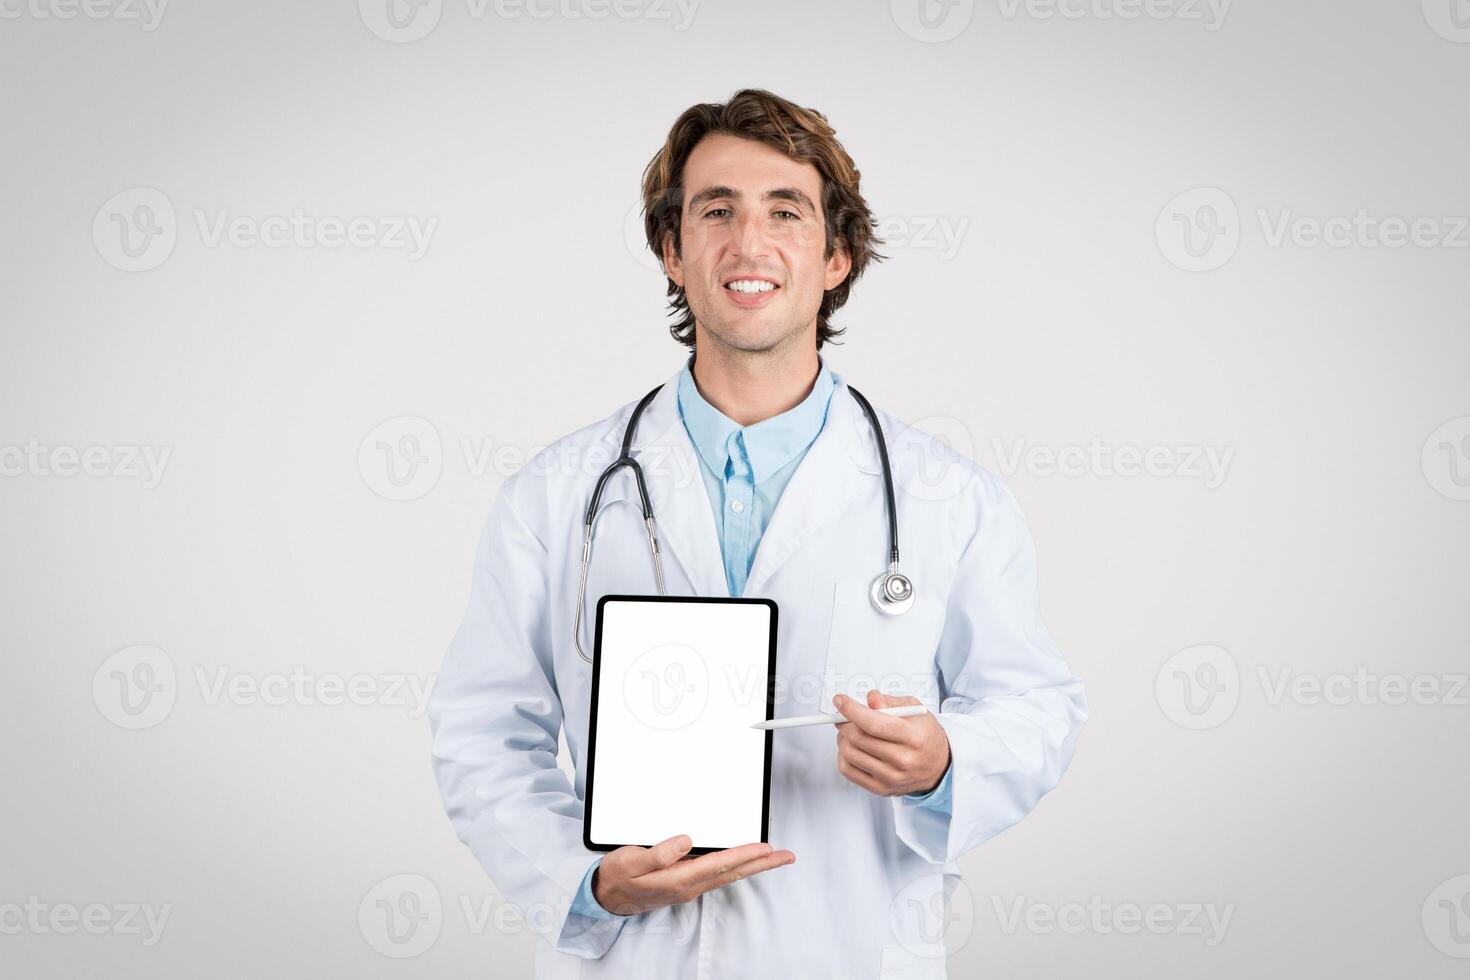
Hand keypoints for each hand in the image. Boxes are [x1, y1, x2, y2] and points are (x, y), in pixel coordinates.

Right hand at [591, 834, 794, 915]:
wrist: (607, 896)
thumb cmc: (618, 876)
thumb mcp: (630, 861)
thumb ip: (658, 853)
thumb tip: (686, 841)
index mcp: (678, 879)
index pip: (719, 864)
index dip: (744, 854)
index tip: (765, 847)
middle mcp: (689, 885)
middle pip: (732, 872)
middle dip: (761, 864)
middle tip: (786, 856)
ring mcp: (689, 886)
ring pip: (728, 874)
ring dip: (753, 865)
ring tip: (774, 857)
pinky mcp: (686, 883)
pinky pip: (718, 875)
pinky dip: (736, 867)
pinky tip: (743, 862)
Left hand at [833, 690, 950, 796]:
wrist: (938, 766)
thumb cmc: (925, 736)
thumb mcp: (915, 710)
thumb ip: (891, 702)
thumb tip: (871, 698)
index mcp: (913, 737)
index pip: (874, 724)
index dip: (851, 710)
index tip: (840, 701)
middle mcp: (903, 760)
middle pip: (859, 738)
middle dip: (844, 723)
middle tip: (844, 716)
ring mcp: (891, 777)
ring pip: (850, 754)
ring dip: (843, 738)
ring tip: (850, 731)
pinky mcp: (880, 788)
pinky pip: (848, 771)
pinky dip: (843, 756)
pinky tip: (853, 748)